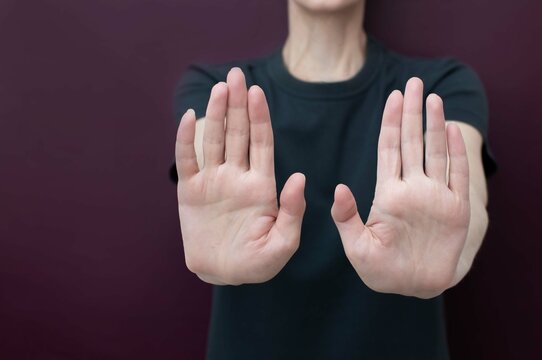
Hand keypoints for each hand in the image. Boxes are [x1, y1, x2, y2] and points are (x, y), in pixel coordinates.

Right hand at [175, 68, 305, 284]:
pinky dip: (186, 139)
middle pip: (237, 133)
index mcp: (261, 185)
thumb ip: (293, 212)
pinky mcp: (190, 192)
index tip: (258, 93)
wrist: (223, 273)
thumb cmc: (256, 263)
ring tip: (219, 89)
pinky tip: (190, 117)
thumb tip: (299, 177)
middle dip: (237, 105)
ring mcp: (213, 182)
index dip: (259, 118)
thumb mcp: (282, 244)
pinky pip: (187, 160)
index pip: (261, 143)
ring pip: (214, 140)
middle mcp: (237, 176)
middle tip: (237, 75)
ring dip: (216, 114)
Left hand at [331, 78, 469, 298]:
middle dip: (412, 112)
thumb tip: (338, 188)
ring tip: (433, 98)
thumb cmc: (381, 270)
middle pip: (412, 142)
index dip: (391, 122)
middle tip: (413, 82)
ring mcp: (435, 196)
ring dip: (435, 125)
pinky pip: (458, 176)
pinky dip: (457, 153)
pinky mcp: (456, 210)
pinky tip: (453, 129)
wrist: (413, 286)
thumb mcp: (357, 246)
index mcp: (387, 193)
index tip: (393, 97)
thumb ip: (347, 218)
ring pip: (435, 152)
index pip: (389, 149)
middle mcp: (412, 188)